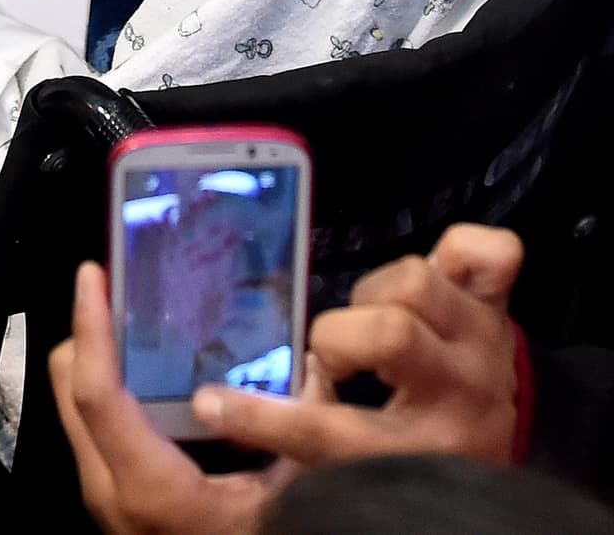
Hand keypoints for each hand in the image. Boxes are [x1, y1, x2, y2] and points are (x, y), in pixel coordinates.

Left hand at [50, 262, 298, 534]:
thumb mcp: (291, 490)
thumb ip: (299, 425)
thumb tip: (313, 357)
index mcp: (150, 487)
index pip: (97, 391)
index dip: (90, 325)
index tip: (93, 275)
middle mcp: (111, 491)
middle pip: (71, 387)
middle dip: (92, 331)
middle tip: (126, 290)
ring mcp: (105, 497)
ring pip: (77, 404)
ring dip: (102, 358)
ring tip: (141, 321)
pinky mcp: (111, 498)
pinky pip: (94, 426)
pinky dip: (113, 389)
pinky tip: (154, 374)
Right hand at [191, 224, 523, 466]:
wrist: (501, 443)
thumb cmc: (418, 453)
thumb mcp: (366, 465)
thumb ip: (308, 437)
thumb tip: (222, 408)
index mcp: (419, 449)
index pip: (328, 434)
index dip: (263, 418)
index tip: (213, 400)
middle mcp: (459, 393)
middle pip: (389, 332)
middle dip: (340, 336)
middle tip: (333, 356)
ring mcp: (484, 339)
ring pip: (416, 280)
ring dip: (377, 290)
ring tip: (370, 314)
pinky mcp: (499, 302)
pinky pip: (489, 251)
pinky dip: (458, 249)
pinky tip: (438, 268)